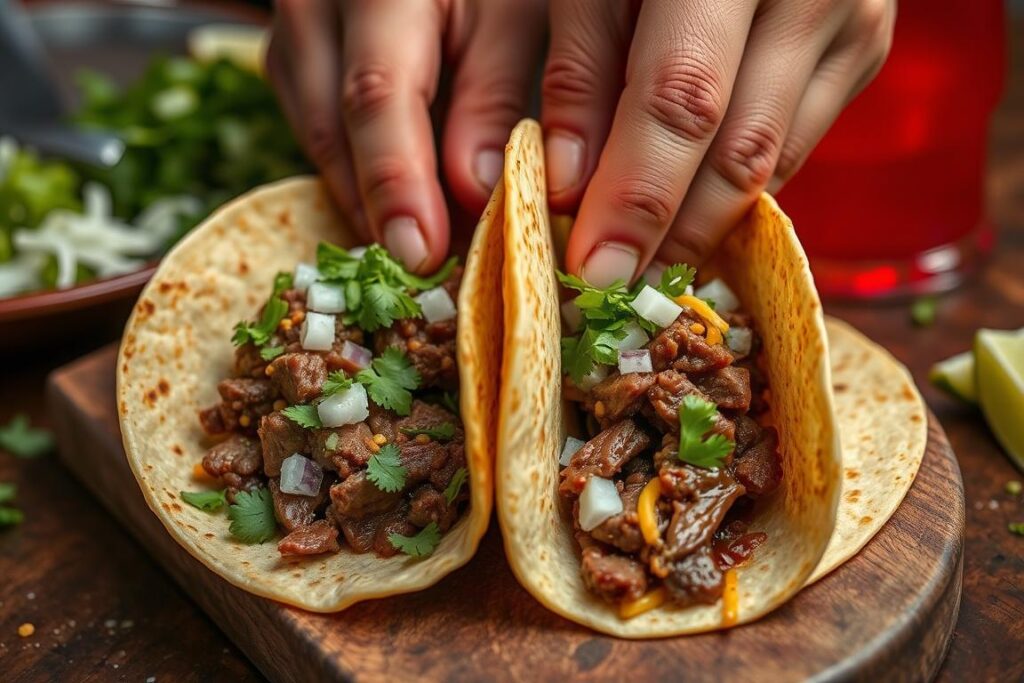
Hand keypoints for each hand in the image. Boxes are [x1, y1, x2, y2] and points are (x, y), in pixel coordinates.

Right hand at [266, 0, 544, 272]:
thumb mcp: (512, 9)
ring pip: (318, 136)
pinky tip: (397, 202)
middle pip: (334, 127)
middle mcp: (316, 7)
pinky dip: (357, 172)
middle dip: (380, 209)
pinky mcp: (294, 54)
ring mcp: (294, 30)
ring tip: (420, 247)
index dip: (398, 183)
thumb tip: (474, 193)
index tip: (421, 255)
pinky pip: (316, 127)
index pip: (377, 96)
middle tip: (427, 276)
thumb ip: (494, 93)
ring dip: (366, 199)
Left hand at [542, 0, 894, 284]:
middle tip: (617, 287)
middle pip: (740, 150)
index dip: (636, 194)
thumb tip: (566, 184)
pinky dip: (740, 187)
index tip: (593, 269)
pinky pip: (796, 143)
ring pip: (775, 160)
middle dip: (672, 233)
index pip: (682, 100)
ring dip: (707, 222)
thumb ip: (583, 66)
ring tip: (646, 260)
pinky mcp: (867, 48)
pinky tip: (693, 212)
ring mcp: (857, 22)